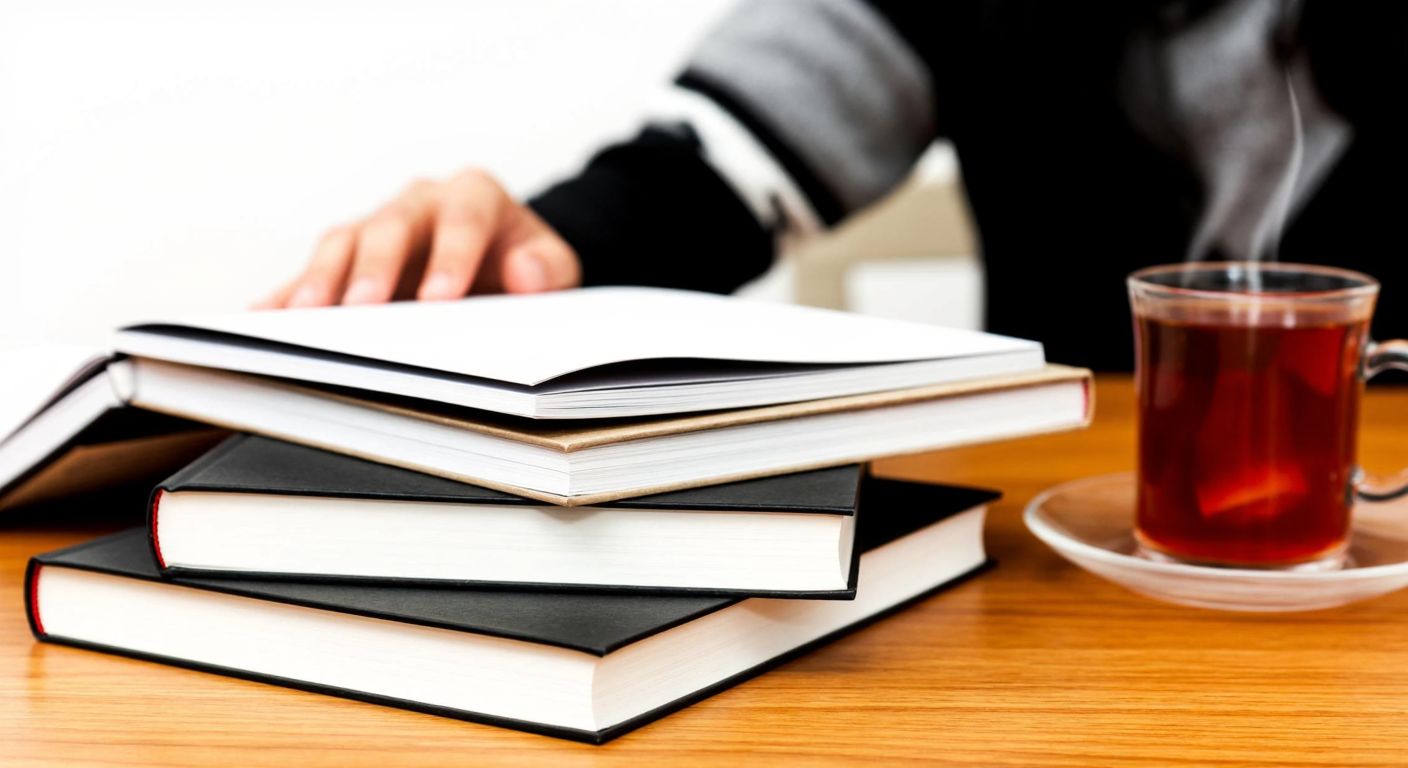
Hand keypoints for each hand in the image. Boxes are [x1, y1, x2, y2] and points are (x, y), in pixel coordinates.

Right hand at [256, 169, 580, 308]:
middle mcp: (419, 202)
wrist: (505, 260)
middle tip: (362, 309)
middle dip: (376, 268)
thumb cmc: (526, 263)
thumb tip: (525, 271)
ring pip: (344, 242)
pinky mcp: (350, 257)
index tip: (441, 298)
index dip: (451, 255)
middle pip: (391, 226)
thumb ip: (548, 269)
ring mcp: (378, 226)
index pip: (463, 217)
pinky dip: (289, 292)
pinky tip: (266, 316)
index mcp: (473, 194)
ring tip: (303, 318)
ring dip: (322, 279)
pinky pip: (313, 272)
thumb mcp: (556, 266)